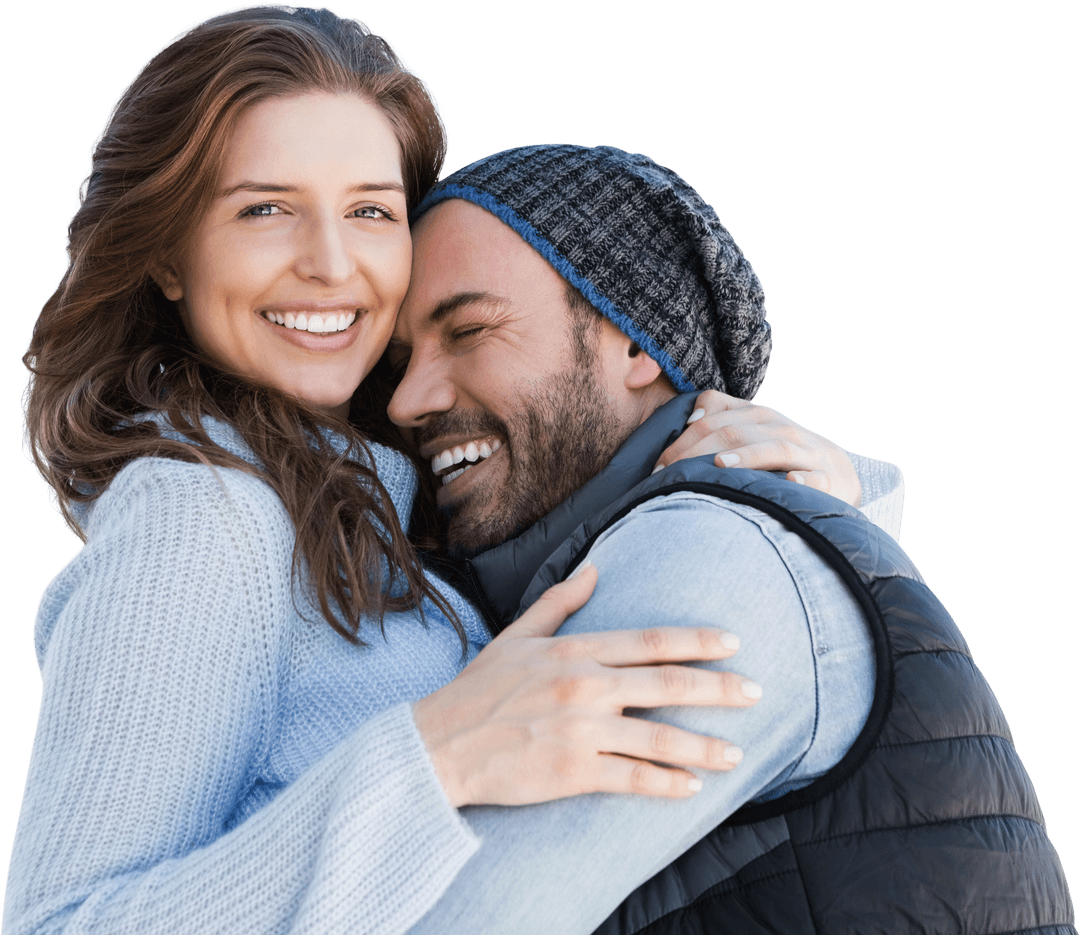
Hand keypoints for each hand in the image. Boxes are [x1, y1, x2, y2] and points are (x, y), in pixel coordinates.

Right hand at [412, 564, 759, 807]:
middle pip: (668, 684)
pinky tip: (692, 788)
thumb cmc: (477, 690)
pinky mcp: (573, 771)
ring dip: (704, 746)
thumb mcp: (516, 636)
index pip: (649, 641)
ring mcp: (581, 730)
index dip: (696, 641)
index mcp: (574, 651)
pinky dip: (667, 783)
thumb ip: (559, 603)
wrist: (440, 745)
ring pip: (659, 738)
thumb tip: (594, 570)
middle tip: (756, 692)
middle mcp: (584, 686)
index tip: (732, 643)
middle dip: (719, 689)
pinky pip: (634, 778)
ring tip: (736, 754)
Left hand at [654, 390, 861, 506]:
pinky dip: (804, 481)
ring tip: (721, 465)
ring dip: (748, 456)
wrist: (837, 472)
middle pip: (735, 433)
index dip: (682, 441)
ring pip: (775, 448)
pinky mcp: (829, 480)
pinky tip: (791, 483)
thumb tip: (690, 419)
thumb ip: (721, 414)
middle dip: (697, 453)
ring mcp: (807, 453)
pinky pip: (816, 479)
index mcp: (758, 416)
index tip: (657, 467)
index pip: (713, 419)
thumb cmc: (780, 453)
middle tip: (669, 477)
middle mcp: (781, 429)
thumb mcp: (751, 428)